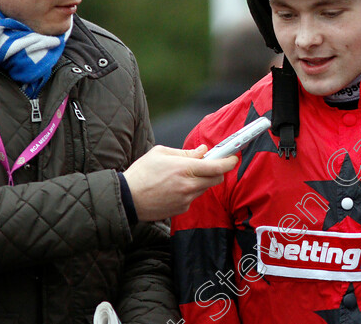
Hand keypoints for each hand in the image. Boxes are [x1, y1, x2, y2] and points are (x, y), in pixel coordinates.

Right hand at [123, 145, 238, 220]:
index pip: (217, 167)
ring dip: (201, 181)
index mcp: (185, 168)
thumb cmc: (142, 173)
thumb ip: (186, 152)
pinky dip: (190, 191)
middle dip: (217, 171)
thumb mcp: (161, 153)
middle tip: (208, 164)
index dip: (229, 161)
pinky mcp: (181, 209)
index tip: (233, 157)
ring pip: (204, 188)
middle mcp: (188, 186)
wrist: (127, 199)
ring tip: (182, 175)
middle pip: (216, 179)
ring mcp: (186, 200)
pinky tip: (174, 187)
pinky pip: (193, 197)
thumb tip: (203, 150)